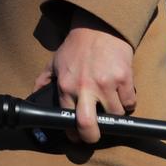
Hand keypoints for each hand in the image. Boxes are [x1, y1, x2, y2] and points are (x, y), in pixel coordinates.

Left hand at [33, 13, 135, 143]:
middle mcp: (85, 87)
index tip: (76, 136)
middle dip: (91, 137)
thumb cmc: (75, 47)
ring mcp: (107, 84)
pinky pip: (130, 102)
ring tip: (110, 110)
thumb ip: (44, 81)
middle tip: (94, 137)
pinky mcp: (125, 79)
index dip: (73, 132)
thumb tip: (34, 96)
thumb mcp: (54, 62)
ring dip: (114, 116)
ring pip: (115, 115)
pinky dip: (127, 104)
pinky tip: (121, 97)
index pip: (67, 118)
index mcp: (66, 86)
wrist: (98, 28)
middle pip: (88, 125)